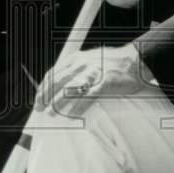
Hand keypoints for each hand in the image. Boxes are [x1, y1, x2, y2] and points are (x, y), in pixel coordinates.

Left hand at [35, 44, 156, 116]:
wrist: (136, 61)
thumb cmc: (114, 62)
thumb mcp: (89, 59)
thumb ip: (75, 68)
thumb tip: (62, 82)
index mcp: (76, 58)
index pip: (53, 73)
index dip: (43, 87)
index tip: (38, 98)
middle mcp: (82, 64)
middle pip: (57, 81)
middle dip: (45, 96)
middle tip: (39, 107)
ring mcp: (93, 73)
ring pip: (70, 89)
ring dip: (58, 102)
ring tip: (50, 112)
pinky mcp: (105, 83)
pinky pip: (88, 96)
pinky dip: (78, 106)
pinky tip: (71, 114)